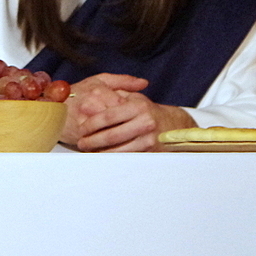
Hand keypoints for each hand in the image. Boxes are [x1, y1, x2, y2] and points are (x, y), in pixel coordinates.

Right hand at [60, 73, 147, 144]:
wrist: (54, 106)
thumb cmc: (80, 92)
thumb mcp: (101, 80)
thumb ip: (124, 81)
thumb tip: (144, 83)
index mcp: (98, 92)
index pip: (124, 105)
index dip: (134, 112)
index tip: (140, 115)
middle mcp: (91, 107)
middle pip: (119, 121)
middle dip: (131, 127)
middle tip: (141, 130)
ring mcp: (84, 123)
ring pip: (111, 134)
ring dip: (123, 138)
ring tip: (132, 138)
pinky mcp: (80, 136)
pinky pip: (100, 143)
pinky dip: (110, 146)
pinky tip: (119, 146)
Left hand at [75, 91, 194, 151]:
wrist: (174, 125)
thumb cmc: (149, 111)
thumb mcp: (136, 98)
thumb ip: (116, 97)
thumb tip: (93, 100)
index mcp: (138, 106)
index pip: (109, 116)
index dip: (92, 123)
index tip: (81, 128)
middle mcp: (144, 122)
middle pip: (112, 135)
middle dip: (93, 141)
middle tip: (81, 143)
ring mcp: (148, 139)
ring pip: (118, 149)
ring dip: (101, 152)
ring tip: (89, 151)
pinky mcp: (150, 152)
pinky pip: (127, 157)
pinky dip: (113, 158)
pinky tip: (104, 156)